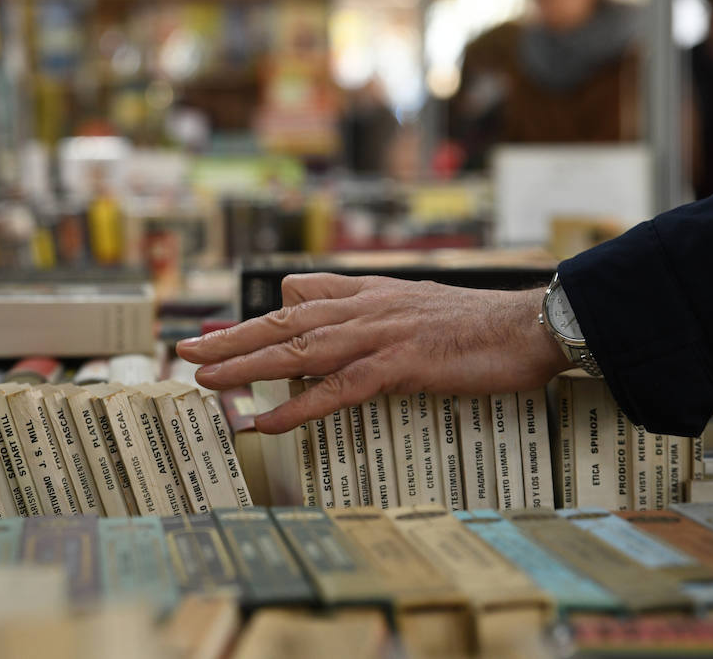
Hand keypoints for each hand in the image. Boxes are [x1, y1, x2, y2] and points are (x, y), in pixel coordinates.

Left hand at [176, 273, 565, 432]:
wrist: (528, 325)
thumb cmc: (474, 323)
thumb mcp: (412, 305)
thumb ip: (368, 304)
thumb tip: (324, 309)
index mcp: (367, 294)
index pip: (295, 298)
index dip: (251, 318)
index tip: (212, 334)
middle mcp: (364, 308)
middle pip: (282, 320)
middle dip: (229, 338)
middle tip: (184, 352)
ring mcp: (379, 335)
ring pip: (298, 348)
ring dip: (248, 365)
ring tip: (206, 379)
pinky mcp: (399, 365)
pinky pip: (336, 389)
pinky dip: (297, 404)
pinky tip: (266, 418)